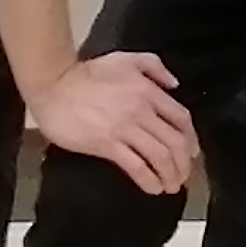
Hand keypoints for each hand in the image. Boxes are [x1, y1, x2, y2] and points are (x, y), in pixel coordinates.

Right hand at [29, 51, 195, 194]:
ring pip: (160, 156)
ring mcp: (124, 128)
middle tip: (183, 176)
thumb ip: (155, 67)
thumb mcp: (126, 59)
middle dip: (184, 163)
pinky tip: (152, 188)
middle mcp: (141, 110)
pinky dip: (149, 180)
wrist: (53, 85)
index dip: (191, 139)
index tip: (192, 153)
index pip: (181, 118)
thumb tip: (174, 85)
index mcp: (148, 90)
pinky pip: (136, 166)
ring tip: (171, 187)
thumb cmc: (86, 73)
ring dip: (170, 175)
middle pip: (175, 141)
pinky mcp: (106, 144)